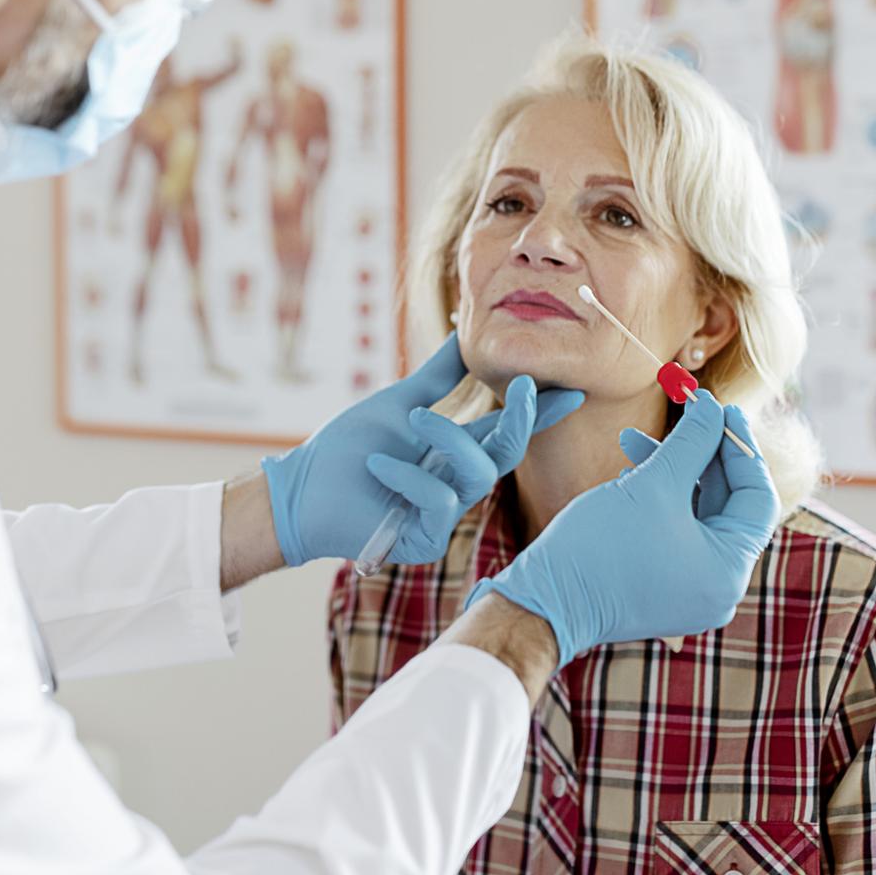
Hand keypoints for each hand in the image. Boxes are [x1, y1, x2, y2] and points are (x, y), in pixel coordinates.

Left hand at [260, 334, 584, 566]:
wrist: (303, 488)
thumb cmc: (346, 448)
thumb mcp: (399, 404)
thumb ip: (437, 376)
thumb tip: (464, 334)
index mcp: (452, 453)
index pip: (505, 430)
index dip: (539, 412)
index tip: (572, 387)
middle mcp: (456, 483)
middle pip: (506, 452)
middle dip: (523, 418)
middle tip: (525, 383)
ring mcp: (443, 515)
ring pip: (478, 474)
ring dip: (447, 439)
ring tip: (411, 420)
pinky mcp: (425, 541)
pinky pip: (440, 502)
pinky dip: (410, 476)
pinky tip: (379, 464)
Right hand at [468, 396, 776, 663]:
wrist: (545, 602)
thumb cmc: (601, 546)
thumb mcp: (655, 483)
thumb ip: (693, 442)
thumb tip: (714, 408)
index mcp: (729, 569)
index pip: (757, 498)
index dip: (740, 446)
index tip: (722, 407)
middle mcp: (718, 587)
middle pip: (727, 505)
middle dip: (701, 453)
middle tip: (685, 412)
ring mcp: (689, 590)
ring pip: (695, 515)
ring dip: (671, 471)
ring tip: (631, 439)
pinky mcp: (660, 586)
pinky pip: (674, 532)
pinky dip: (658, 499)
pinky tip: (626, 472)